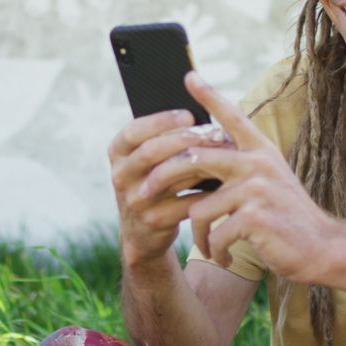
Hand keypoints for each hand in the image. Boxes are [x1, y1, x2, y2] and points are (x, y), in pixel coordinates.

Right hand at [108, 109, 233, 266]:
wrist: (143, 232)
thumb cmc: (154, 182)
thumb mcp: (146, 160)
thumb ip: (163, 138)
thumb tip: (202, 113)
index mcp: (118, 152)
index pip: (133, 131)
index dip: (161, 121)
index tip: (189, 114)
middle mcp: (121, 175)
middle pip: (151, 151)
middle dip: (185, 139)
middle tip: (215, 133)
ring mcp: (135, 200)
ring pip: (170, 176)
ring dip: (201, 163)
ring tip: (227, 153)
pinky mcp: (154, 220)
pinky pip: (186, 202)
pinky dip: (207, 192)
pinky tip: (226, 182)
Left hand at [137, 72, 335, 283]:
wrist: (321, 248)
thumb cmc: (288, 217)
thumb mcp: (268, 182)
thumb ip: (241, 166)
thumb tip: (199, 157)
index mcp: (261, 150)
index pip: (232, 116)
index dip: (209, 96)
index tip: (189, 76)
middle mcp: (258, 162)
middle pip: (195, 159)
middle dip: (163, 177)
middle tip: (144, 192)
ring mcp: (257, 188)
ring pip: (199, 207)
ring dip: (200, 234)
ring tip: (209, 246)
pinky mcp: (255, 217)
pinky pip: (215, 232)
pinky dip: (215, 250)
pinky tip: (225, 257)